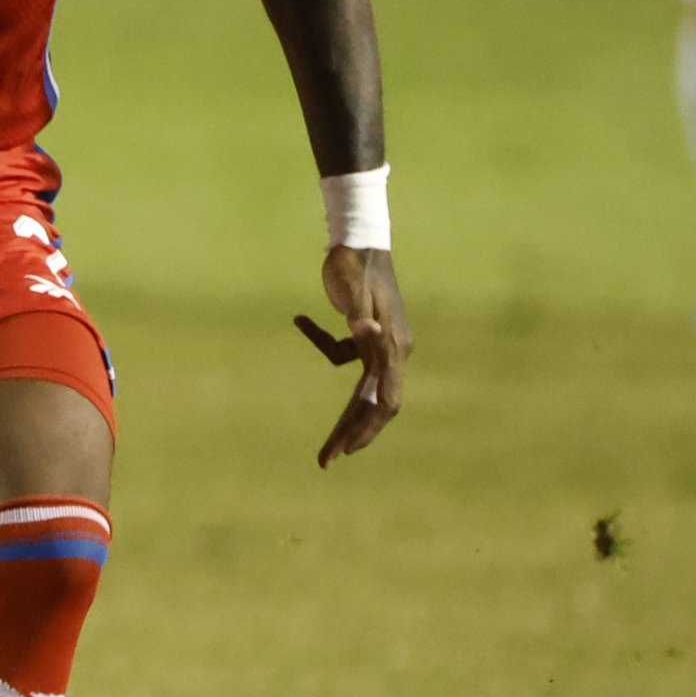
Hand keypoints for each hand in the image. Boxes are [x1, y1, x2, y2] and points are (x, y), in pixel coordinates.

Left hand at [300, 246, 409, 466]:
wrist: (358, 236)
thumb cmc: (354, 261)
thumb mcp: (352, 286)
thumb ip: (359, 313)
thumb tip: (366, 333)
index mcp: (394, 346)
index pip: (381, 399)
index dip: (363, 428)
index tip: (341, 451)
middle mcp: (394, 349)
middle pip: (377, 404)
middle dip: (352, 433)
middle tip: (325, 460)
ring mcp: (383, 344)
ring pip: (365, 388)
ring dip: (345, 413)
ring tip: (325, 442)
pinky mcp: (367, 334)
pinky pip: (346, 354)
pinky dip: (325, 344)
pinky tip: (301, 319)